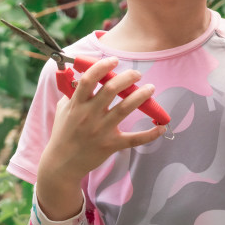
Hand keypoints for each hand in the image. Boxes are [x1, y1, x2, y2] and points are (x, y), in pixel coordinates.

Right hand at [36, 57, 165, 218]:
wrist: (62, 164)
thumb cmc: (63, 134)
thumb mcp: (62, 110)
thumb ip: (72, 93)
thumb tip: (83, 77)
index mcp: (76, 104)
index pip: (89, 79)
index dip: (102, 66)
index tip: (114, 60)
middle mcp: (89, 115)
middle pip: (111, 89)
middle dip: (127, 77)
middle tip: (137, 74)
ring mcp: (101, 130)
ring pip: (125, 108)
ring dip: (141, 96)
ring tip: (150, 88)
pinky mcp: (111, 145)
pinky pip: (134, 139)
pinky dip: (150, 134)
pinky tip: (162, 127)